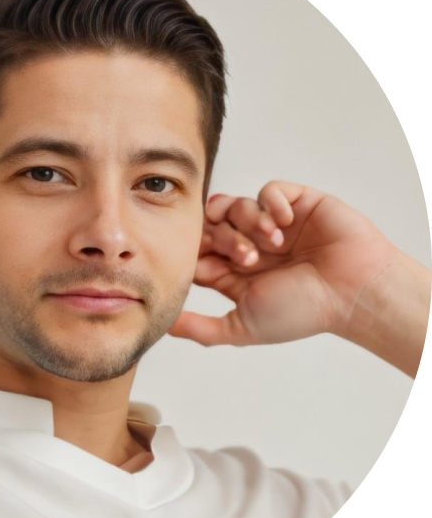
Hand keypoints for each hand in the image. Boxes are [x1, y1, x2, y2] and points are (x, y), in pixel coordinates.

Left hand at [167, 181, 397, 346]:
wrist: (354, 293)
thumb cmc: (303, 312)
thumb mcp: (242, 326)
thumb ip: (201, 328)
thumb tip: (164, 326)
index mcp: (232, 272)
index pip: (196, 252)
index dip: (197, 253)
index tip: (212, 264)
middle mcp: (247, 245)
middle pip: (210, 226)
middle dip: (225, 238)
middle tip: (248, 258)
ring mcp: (270, 223)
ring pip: (235, 205)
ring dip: (249, 222)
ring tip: (274, 243)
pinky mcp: (295, 203)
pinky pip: (268, 189)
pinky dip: (273, 203)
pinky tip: (286, 223)